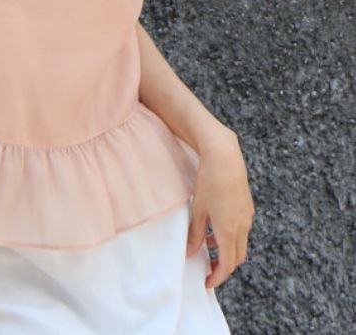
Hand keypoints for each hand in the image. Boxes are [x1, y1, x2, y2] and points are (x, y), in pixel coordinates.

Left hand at [185, 129, 254, 288]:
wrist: (224, 156)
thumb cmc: (208, 181)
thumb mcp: (198, 209)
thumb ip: (195, 234)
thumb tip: (190, 253)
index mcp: (229, 230)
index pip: (227, 265)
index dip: (218, 277)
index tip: (207, 282)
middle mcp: (242, 226)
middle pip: (237, 257)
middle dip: (224, 267)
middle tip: (208, 268)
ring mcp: (247, 216)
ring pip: (241, 243)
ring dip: (228, 250)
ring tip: (209, 246)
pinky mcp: (247, 206)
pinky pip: (242, 229)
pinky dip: (231, 236)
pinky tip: (217, 227)